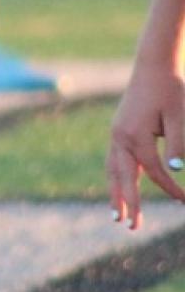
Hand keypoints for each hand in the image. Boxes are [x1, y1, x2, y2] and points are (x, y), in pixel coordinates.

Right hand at [108, 63, 184, 227]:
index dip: (170, 188)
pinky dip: (116, 178)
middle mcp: (119, 138)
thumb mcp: (180, 115)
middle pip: (123, 178)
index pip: (154, 171)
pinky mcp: (117, 132)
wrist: (153, 65)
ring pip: (113, 172)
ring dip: (115, 194)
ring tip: (116, 215)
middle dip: (127, 202)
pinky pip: (114, 162)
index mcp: (135, 135)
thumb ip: (178, 142)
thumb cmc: (172, 89)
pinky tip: (120, 188)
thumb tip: (174, 171)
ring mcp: (115, 135)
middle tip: (129, 225)